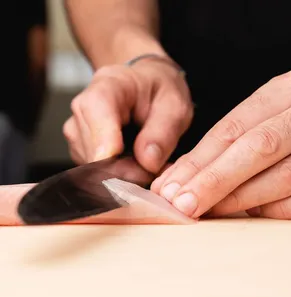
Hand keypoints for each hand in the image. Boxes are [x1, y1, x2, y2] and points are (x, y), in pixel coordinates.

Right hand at [63, 59, 192, 173]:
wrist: (145, 88)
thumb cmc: (158, 91)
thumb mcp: (174, 106)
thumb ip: (163, 132)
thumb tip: (148, 163)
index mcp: (106, 87)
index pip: (98, 123)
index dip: (115, 154)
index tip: (140, 170)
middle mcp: (83, 109)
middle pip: (95, 154)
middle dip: (129, 171)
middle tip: (157, 169)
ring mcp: (77, 131)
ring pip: (94, 169)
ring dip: (125, 175)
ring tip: (147, 162)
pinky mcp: (79, 149)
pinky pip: (94, 173)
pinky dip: (117, 176)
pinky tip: (133, 164)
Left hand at [151, 70, 290, 219]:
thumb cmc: (288, 126)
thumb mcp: (260, 121)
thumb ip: (223, 147)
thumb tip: (176, 180)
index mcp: (285, 91)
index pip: (231, 129)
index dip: (198, 162)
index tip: (171, 188)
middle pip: (256, 148)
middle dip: (214, 181)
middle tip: (183, 205)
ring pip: (284, 175)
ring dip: (241, 199)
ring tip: (210, 211)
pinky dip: (276, 209)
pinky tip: (253, 212)